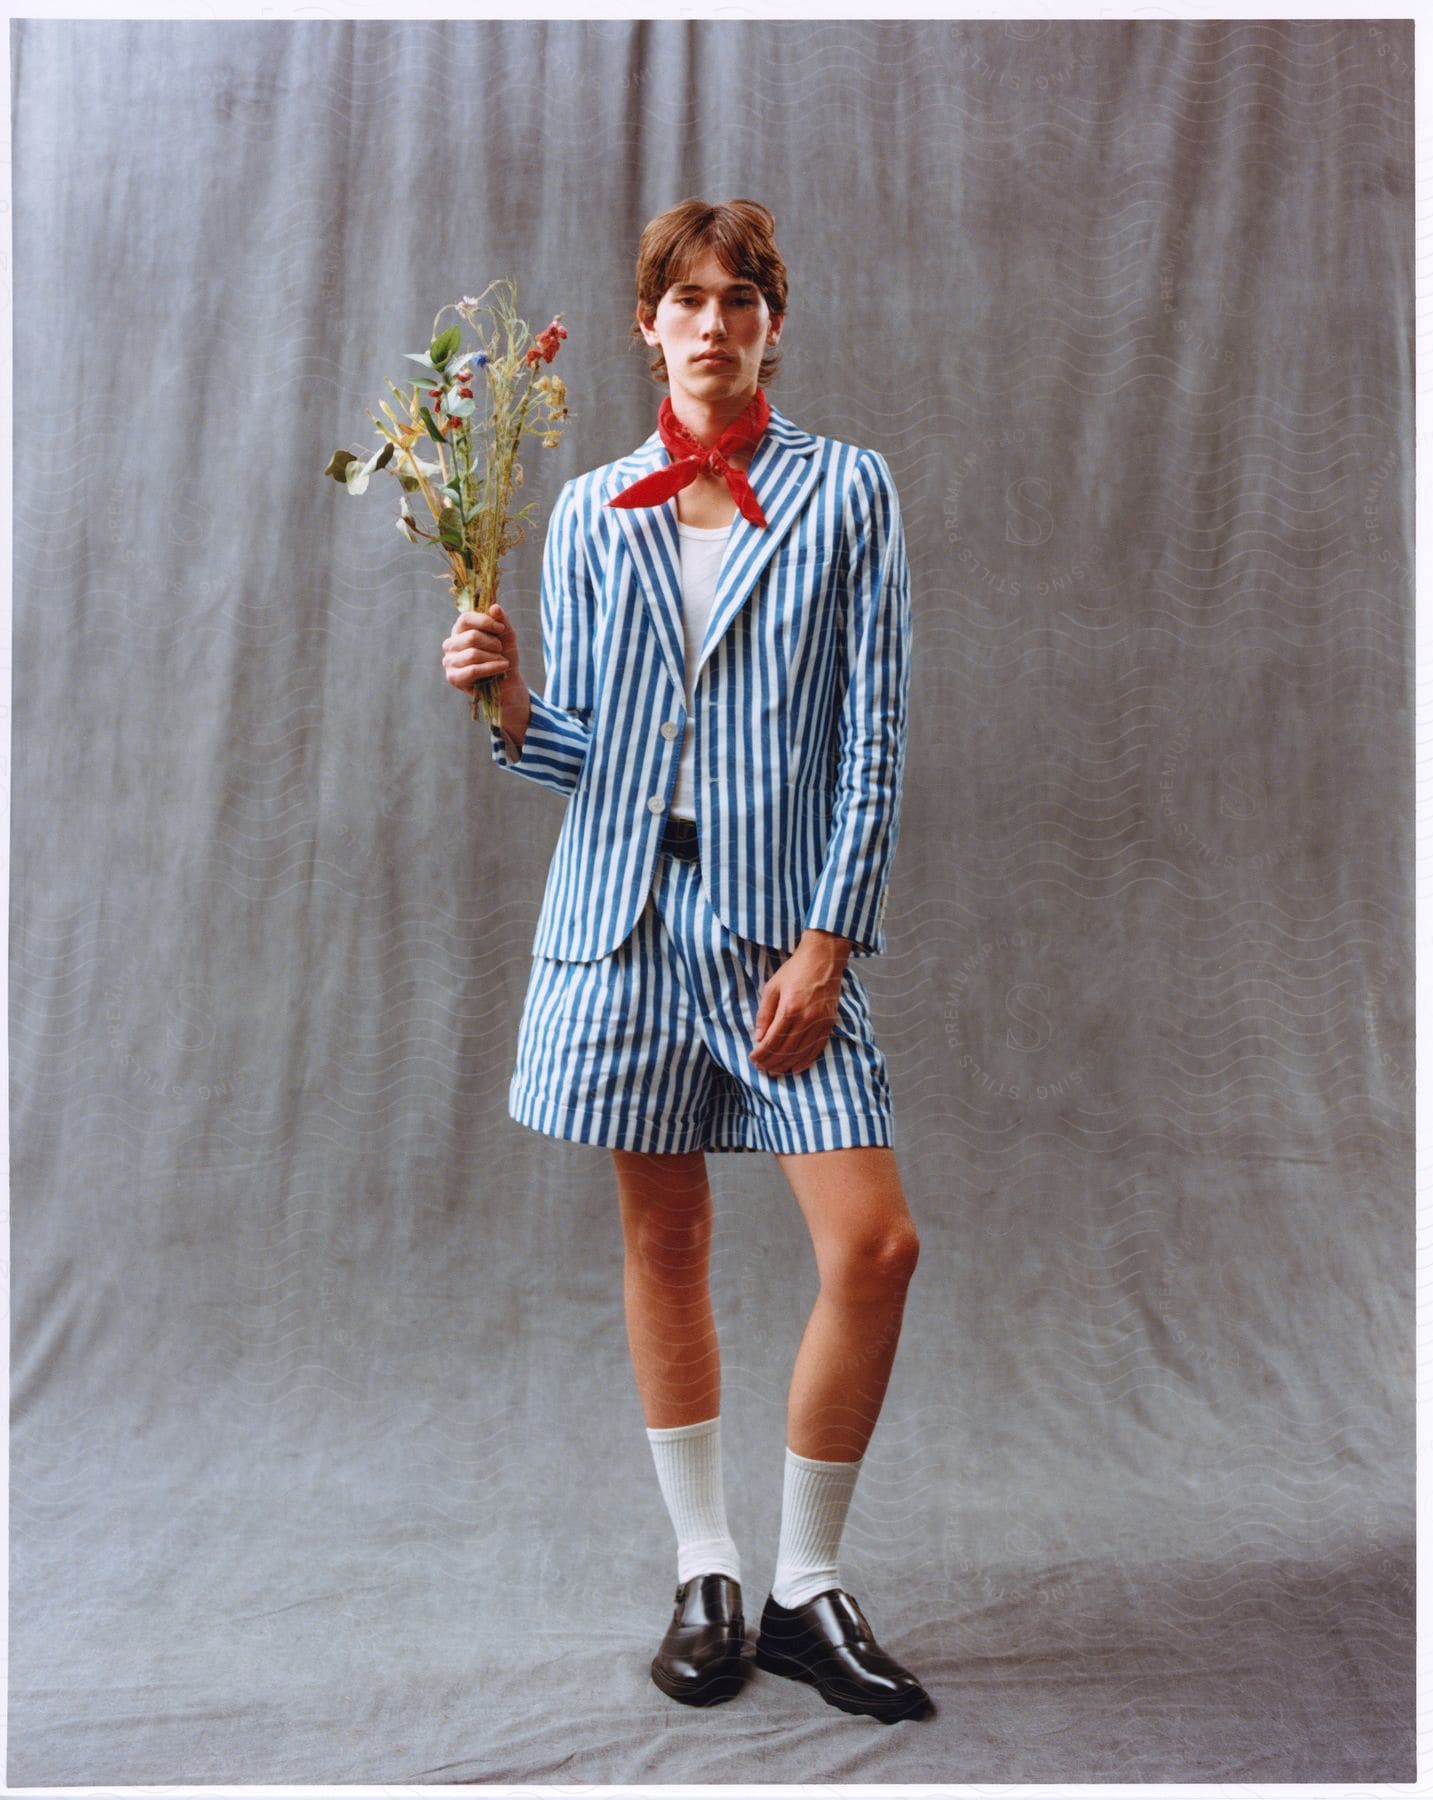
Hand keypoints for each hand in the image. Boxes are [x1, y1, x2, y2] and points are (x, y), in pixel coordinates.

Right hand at [442, 604, 525, 700]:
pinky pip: (473, 670)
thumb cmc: (503, 655)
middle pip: (471, 637)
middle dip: (493, 644)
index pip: (465, 618)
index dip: (485, 621)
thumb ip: (501, 620)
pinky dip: (492, 668)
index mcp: (459, 630)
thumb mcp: (506, 635)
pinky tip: (502, 667)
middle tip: (500, 650)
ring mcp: (449, 661)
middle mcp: (450, 643)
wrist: (507, 682)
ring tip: (502, 661)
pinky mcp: (452, 677)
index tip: (500, 629)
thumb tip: (494, 607)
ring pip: (473, 654)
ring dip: (494, 657)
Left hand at [748, 946, 844, 1076]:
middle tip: (761, 1068)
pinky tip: (795, 1068)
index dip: (761, 1053)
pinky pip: (817, 1048)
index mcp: (789, 1008)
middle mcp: (807, 1018)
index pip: (772, 1040)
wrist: (823, 958)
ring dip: (786, 1065)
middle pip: (786, 1050)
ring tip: (775, 1071)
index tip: (752, 1059)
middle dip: (771, 1062)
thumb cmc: (795, 970)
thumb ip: (764, 1014)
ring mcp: (820, 1022)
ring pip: (801, 1053)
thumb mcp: (772, 987)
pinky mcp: (829, 1023)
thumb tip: (759, 1038)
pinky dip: (805, 1061)